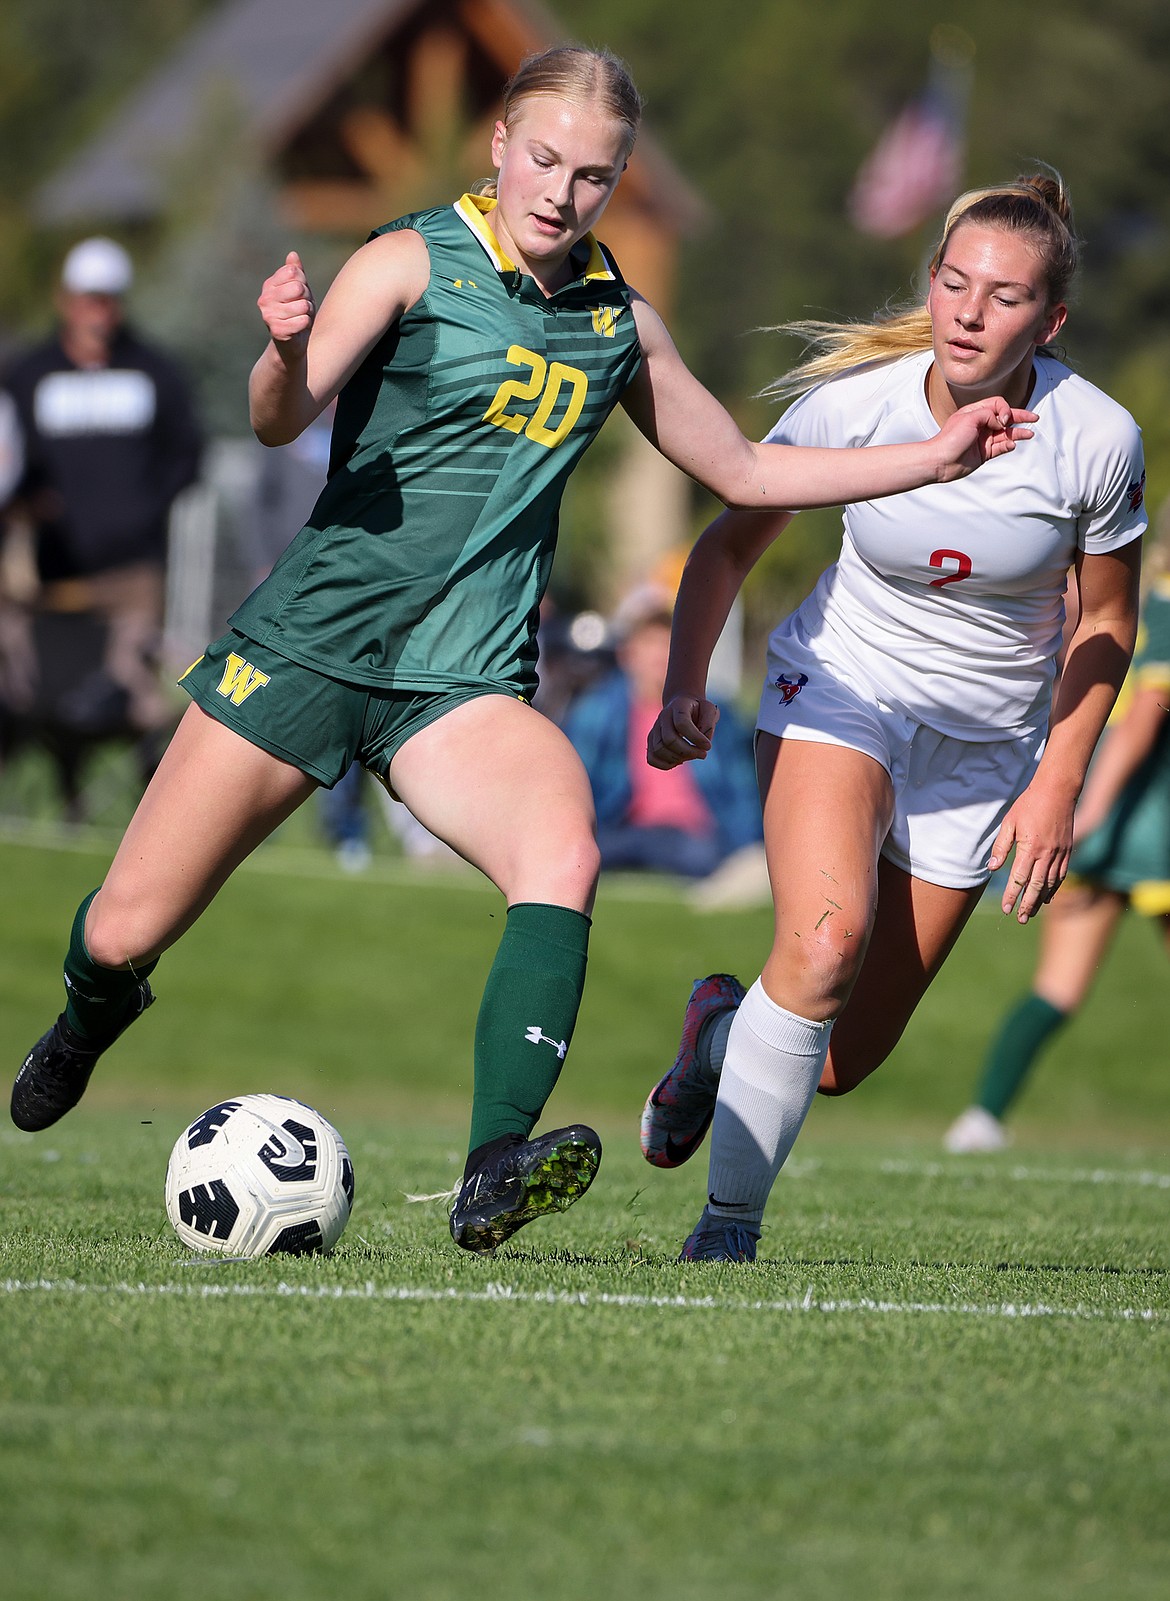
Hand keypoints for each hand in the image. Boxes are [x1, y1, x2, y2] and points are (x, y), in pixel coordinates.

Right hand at [257, 251, 314, 355]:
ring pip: (303, 305)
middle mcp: (265, 299)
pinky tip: (298, 329)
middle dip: (307, 299)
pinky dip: (306, 325)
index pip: (294, 272)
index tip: (299, 295)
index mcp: (269, 286)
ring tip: (299, 318)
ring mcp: (269, 315)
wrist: (293, 343)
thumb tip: (293, 255)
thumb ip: (296, 272)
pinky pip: (303, 320)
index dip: (303, 283)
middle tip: (301, 308)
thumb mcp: (299, 290)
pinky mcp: (277, 330)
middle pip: (299, 288)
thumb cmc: (297, 313)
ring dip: (307, 314)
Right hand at [647, 694, 719, 768]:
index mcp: (678, 706)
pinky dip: (665, 765)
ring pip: (659, 750)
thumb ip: (709, 725)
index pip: (682, 724)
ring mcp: (655, 729)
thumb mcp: (710, 710)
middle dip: (688, 752)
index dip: (696, 738)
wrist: (682, 704)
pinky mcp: (651, 740)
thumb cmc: (698, 709)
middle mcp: (663, 717)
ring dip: (677, 759)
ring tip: (692, 756)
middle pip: (668, 740)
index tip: (708, 746)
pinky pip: (651, 758)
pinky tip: (679, 761)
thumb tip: (703, 745)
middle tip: (702, 754)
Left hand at [933, 397, 1036, 481]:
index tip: (1003, 420)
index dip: (1005, 410)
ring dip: (1018, 433)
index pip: (998, 404)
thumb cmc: (950, 439)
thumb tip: (1002, 423)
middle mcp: (981, 424)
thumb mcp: (970, 417)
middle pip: (1005, 418)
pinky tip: (1012, 444)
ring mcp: (983, 439)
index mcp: (976, 412)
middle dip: (1020, 417)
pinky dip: (1008, 445)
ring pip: (1005, 434)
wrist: (940, 462)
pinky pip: (1001, 447)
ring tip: (1030, 434)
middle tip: (1034, 418)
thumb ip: (989, 414)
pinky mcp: (984, 453)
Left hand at [988, 781, 1075, 923]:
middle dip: (1027, 905)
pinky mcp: (1067, 851)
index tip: (1006, 909)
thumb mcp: (1009, 823)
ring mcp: (1059, 853)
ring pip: (1050, 884)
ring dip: (1040, 901)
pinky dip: (1054, 889)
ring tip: (1031, 913)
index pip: (1019, 879)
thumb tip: (993, 868)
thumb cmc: (1029, 804)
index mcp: (1030, 848)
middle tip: (1019, 918)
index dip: (1012, 896)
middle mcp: (1047, 854)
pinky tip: (1048, 898)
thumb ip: (1001, 847)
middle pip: (1036, 887)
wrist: (1058, 791)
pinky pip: (1061, 875)